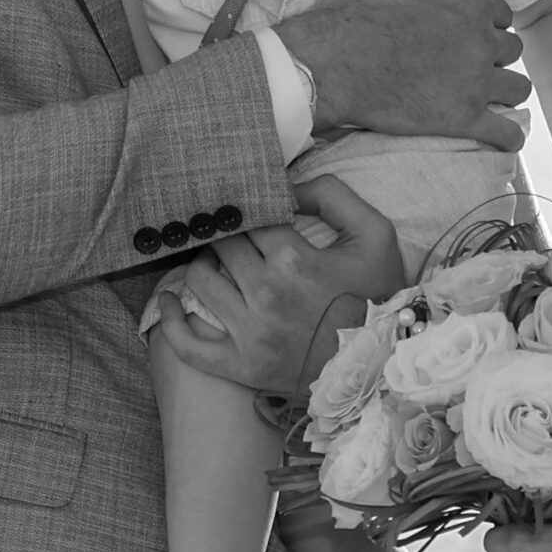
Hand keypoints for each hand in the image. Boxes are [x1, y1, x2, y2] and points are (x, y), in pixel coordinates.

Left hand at [159, 176, 402, 393]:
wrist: (384, 364)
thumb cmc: (377, 295)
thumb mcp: (375, 233)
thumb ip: (332, 195)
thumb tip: (286, 185)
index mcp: (294, 259)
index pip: (249, 218)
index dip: (248, 209)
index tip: (249, 209)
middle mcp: (265, 294)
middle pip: (221, 245)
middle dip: (225, 234)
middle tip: (233, 233)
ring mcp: (250, 334)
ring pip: (199, 283)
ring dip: (202, 265)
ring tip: (215, 261)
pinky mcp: (241, 366)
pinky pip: (188, 346)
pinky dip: (170, 323)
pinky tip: (168, 303)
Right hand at [274, 0, 530, 151]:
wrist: (331, 62)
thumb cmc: (363, 5)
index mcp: (474, 5)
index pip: (500, 13)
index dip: (482, 17)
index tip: (461, 25)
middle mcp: (483, 44)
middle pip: (510, 49)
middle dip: (493, 51)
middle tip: (464, 57)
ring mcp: (476, 85)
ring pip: (516, 87)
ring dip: (505, 87)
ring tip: (483, 90)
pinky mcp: (462, 120)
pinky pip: (505, 134)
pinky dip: (508, 136)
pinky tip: (502, 134)